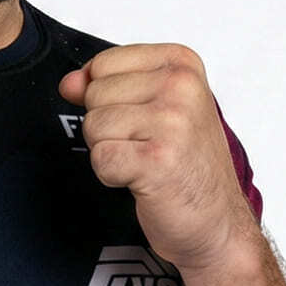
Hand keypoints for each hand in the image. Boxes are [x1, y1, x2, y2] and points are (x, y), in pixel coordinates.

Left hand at [59, 44, 256, 271]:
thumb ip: (104, 84)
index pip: (103, 63)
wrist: (217, 223)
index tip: (142, 116)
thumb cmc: (184, 162)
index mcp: (180, 63)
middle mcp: (181, 86)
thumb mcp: (149, 106)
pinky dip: (112, 175)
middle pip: (94, 93)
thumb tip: (68, 83)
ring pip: (93, 125)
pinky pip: (100, 158)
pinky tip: (144, 179)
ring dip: (110, 150)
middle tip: (146, 143)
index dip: (107, 95)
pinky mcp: (159, 160)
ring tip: (145, 160)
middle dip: (107, 125)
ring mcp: (173, 122)